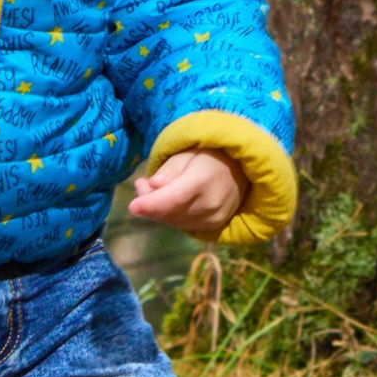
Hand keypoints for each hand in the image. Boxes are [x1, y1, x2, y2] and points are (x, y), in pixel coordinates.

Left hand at [127, 147, 244, 239]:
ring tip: (151, 191)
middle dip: (149, 204)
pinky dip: (170, 216)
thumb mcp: (190, 151)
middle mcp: (210, 204)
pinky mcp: (213, 226)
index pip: (173, 199)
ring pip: (175, 221)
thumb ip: (171, 168)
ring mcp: (214, 218)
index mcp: (204, 181)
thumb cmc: (213, 154)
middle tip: (140, 185)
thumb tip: (154, 184)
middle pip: (171, 212)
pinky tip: (166, 202)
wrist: (244, 169)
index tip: (132, 206)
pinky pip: (184, 225)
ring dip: (158, 211)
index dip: (150, 204)